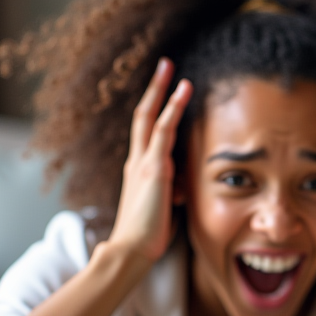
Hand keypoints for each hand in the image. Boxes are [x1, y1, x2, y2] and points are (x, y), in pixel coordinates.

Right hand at [107, 58, 191, 264]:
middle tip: (164, 65)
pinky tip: (184, 90)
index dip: (155, 111)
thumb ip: (170, 193)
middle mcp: (137, 162)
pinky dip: (173, 108)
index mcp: (138, 171)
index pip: (146, 134)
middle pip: (142, 116)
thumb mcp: (163, 209)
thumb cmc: (147, 237)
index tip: (165, 93)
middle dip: (153, 89)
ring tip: (171, 66)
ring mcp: (143, 163)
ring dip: (161, 89)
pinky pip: (164, 130)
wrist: (131, 250)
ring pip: (151, 117)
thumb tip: (181, 190)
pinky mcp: (154, 168)